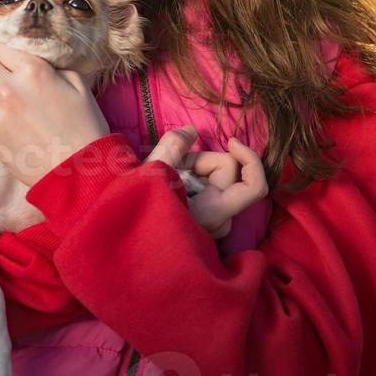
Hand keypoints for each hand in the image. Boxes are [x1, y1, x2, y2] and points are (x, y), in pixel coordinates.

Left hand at [0, 35, 109, 187]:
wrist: (79, 174)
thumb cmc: (85, 126)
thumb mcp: (77, 82)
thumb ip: (49, 64)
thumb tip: (31, 57)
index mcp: (30, 71)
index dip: (2, 44)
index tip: (10, 51)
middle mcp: (6, 90)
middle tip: (1, 66)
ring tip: (22, 105)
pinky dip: (2, 118)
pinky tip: (24, 128)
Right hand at [145, 129, 268, 238]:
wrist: (121, 245)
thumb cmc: (136, 209)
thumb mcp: (150, 171)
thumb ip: (173, 145)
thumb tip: (192, 130)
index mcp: (213, 212)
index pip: (254, 187)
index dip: (249, 158)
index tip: (230, 141)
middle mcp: (219, 224)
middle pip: (227, 175)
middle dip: (202, 162)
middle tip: (171, 167)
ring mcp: (213, 228)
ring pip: (217, 184)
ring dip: (196, 174)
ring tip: (166, 181)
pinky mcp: (205, 227)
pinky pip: (210, 195)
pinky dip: (195, 185)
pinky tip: (172, 191)